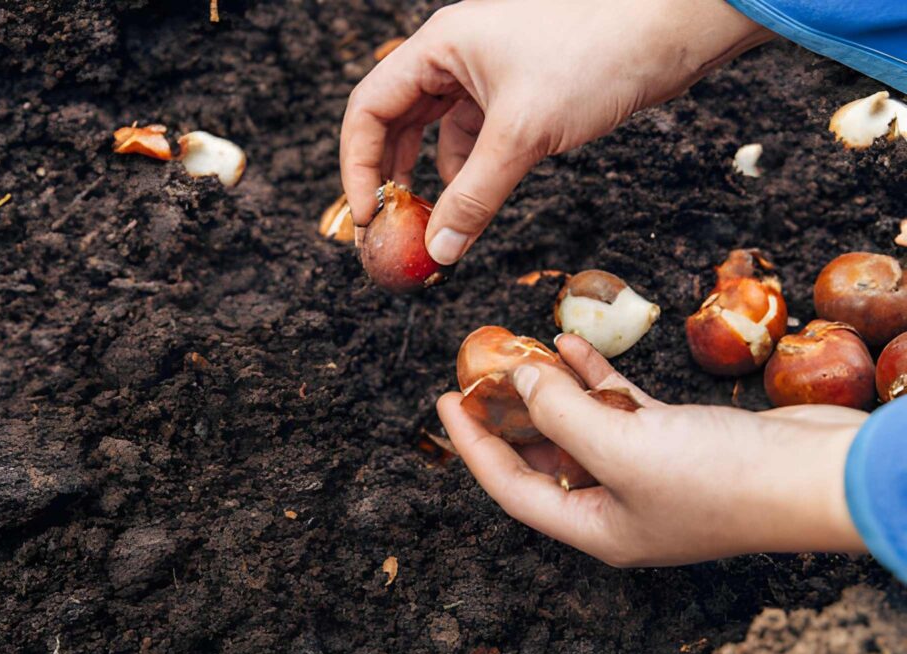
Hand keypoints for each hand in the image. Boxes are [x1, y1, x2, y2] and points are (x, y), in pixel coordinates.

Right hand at [340, 0, 770, 264]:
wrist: (668, 31)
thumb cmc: (593, 57)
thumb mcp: (522, 134)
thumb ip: (474, 196)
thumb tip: (441, 250)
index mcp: (439, 47)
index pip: (369, 108)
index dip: (358, 165)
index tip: (366, 216)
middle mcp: (454, 57)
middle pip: (396, 121)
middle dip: (390, 176)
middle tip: (389, 228)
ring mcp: (485, 74)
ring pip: (435, 132)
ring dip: (430, 179)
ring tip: (430, 223)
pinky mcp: (517, 94)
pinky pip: (474, 138)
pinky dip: (467, 172)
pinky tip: (472, 202)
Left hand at [437, 334, 866, 566]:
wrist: (820, 475)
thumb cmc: (722, 479)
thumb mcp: (622, 447)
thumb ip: (560, 413)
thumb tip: (518, 378)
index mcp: (595, 526)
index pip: (512, 486)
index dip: (473, 444)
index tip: (444, 401)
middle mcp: (615, 504)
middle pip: (541, 456)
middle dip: (508, 413)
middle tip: (478, 372)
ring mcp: (646, 471)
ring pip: (578, 427)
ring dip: (549, 390)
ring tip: (519, 352)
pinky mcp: (676, 439)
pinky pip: (617, 407)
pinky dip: (593, 378)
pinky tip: (569, 344)